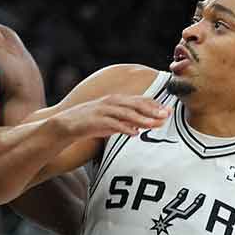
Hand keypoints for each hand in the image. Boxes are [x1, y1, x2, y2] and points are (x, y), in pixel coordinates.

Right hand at [48, 95, 169, 140]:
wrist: (66, 125)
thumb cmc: (90, 124)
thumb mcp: (111, 121)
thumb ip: (125, 122)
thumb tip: (141, 127)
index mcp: (116, 100)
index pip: (139, 100)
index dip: (155, 105)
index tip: (168, 111)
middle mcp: (111, 102)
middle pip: (136, 104)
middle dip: (152, 110)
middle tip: (166, 115)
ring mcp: (103, 111)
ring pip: (126, 114)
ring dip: (142, 119)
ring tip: (155, 124)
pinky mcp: (95, 121)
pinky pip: (112, 124)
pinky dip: (124, 128)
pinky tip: (134, 133)